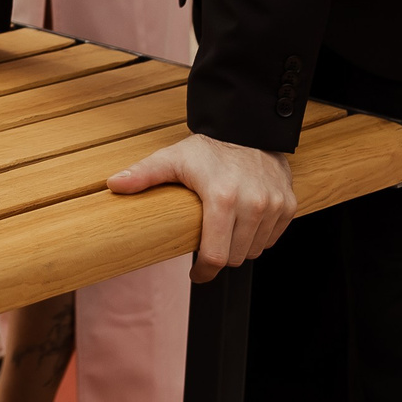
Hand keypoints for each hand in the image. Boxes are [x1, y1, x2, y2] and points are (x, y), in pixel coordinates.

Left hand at [107, 133, 296, 281]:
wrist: (248, 128)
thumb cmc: (207, 148)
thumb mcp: (172, 159)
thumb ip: (144, 175)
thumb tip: (113, 185)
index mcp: (221, 198)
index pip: (215, 256)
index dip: (203, 271)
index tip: (196, 274)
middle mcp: (252, 205)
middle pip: (235, 257)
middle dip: (219, 256)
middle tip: (207, 242)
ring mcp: (273, 206)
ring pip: (254, 250)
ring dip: (239, 247)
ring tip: (225, 230)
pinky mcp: (288, 205)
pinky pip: (272, 238)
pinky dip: (258, 237)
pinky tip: (245, 223)